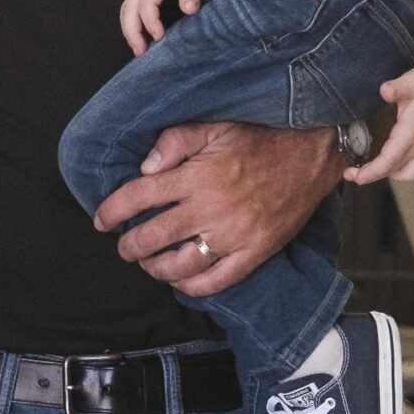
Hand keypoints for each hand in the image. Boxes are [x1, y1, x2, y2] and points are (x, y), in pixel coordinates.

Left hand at [94, 122, 339, 295]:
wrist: (311, 154)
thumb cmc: (261, 138)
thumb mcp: (214, 126)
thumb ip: (175, 142)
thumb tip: (144, 168)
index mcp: (197, 176)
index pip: (139, 197)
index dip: (112, 211)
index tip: (101, 219)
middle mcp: (211, 209)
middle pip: (153, 236)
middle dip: (129, 245)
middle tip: (123, 245)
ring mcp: (233, 235)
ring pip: (180, 264)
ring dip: (155, 268)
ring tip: (148, 263)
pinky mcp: (255, 252)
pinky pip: (217, 280)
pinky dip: (192, 287)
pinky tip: (181, 282)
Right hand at [118, 0, 208, 54]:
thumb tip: (188, 10)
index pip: (146, 5)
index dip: (151, 23)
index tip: (160, 37)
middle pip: (128, 11)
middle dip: (132, 33)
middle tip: (141, 52)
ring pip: (125, 11)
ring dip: (129, 31)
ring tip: (139, 50)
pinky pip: (130, 9)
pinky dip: (131, 24)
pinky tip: (141, 36)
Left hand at [345, 64, 413, 184]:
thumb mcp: (410, 83)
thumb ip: (396, 88)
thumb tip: (384, 91)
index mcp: (412, 134)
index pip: (389, 161)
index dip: (371, 172)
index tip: (354, 176)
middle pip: (395, 171)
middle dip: (373, 176)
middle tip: (353, 174)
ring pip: (410, 173)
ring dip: (391, 174)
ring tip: (374, 169)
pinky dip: (403, 169)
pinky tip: (393, 161)